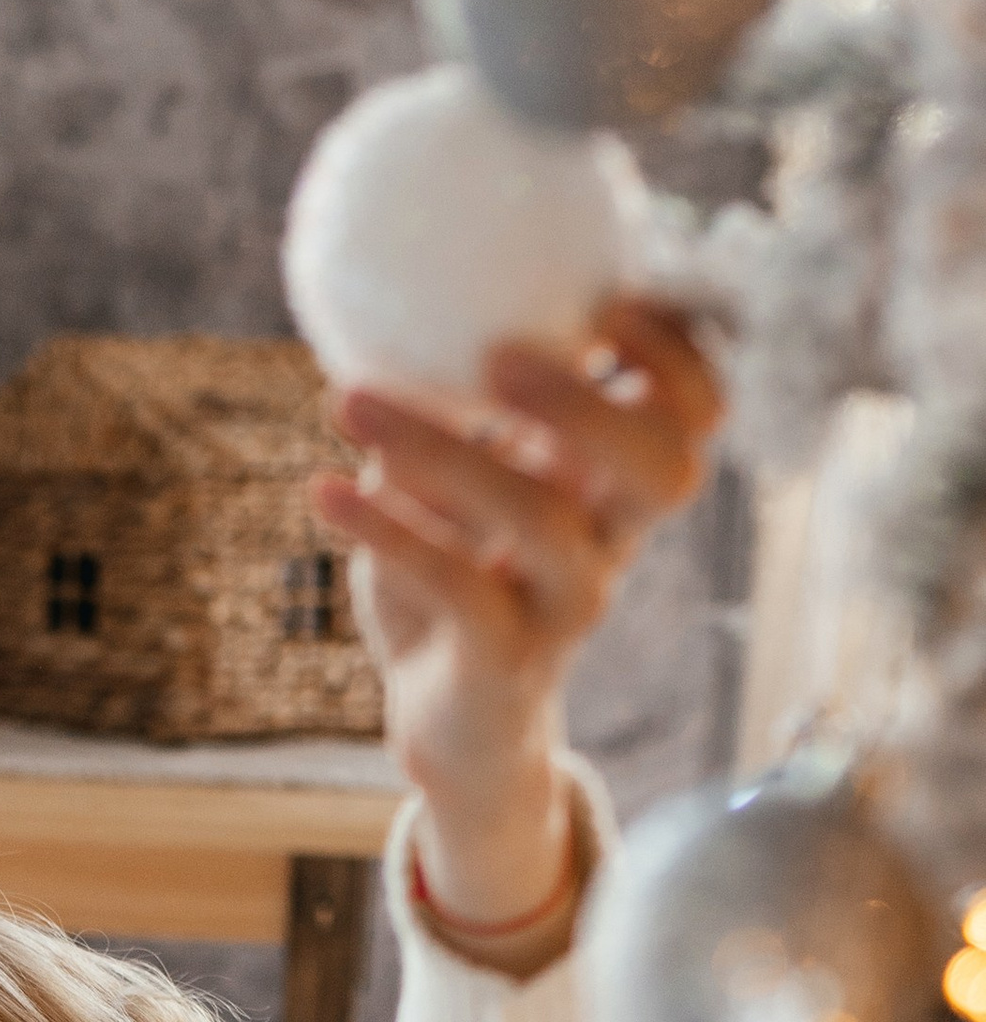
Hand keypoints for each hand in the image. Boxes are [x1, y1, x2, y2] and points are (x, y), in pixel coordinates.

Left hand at [313, 298, 721, 944]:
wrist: (442, 720)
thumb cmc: (452, 581)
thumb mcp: (451, 485)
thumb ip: (447, 407)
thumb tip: (383, 304)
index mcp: (615, 487)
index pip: (695, 417)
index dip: (678, 356)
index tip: (608, 300)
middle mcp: (611, 543)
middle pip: (662, 468)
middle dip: (589, 401)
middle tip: (497, 354)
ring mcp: (566, 607)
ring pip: (545, 521)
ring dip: (445, 450)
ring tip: (348, 400)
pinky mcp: (505, 661)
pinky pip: (459, 587)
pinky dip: (387, 531)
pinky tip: (325, 488)